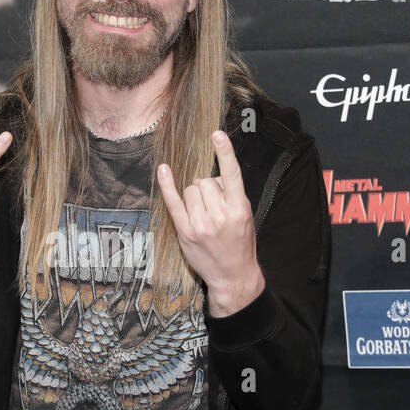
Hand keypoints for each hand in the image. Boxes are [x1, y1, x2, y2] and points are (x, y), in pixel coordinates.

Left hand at [156, 130, 264, 314]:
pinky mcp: (185, 232)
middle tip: (214, 206)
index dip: (225, 152)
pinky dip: (167, 185)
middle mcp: (220, 216)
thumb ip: (232, 194)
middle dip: (208, 188)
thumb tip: (213, 176)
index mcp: (239, 209)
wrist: (233, 275)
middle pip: (205, 181)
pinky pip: (173, 202)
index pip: (232, 175)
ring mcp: (200, 225)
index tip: (217, 134)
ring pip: (191, 189)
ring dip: (195, 196)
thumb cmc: (240, 243)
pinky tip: (164, 170)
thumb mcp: (246, 216)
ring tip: (204, 213)